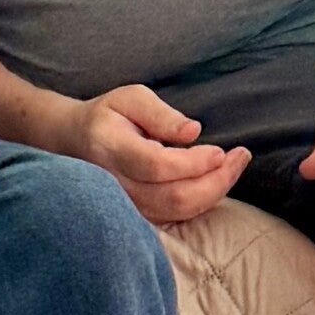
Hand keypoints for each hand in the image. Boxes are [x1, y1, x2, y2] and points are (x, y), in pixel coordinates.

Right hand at [72, 85, 250, 226]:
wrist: (74, 143)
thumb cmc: (108, 116)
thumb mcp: (130, 98)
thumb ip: (161, 114)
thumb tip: (193, 132)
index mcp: (111, 147)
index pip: (156, 165)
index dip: (193, 163)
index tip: (220, 150)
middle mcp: (116, 184)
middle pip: (173, 197)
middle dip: (216, 180)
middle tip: (240, 156)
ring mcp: (126, 205)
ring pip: (178, 211)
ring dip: (215, 191)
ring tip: (235, 164)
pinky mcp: (138, 214)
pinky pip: (177, 215)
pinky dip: (203, 200)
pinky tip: (216, 179)